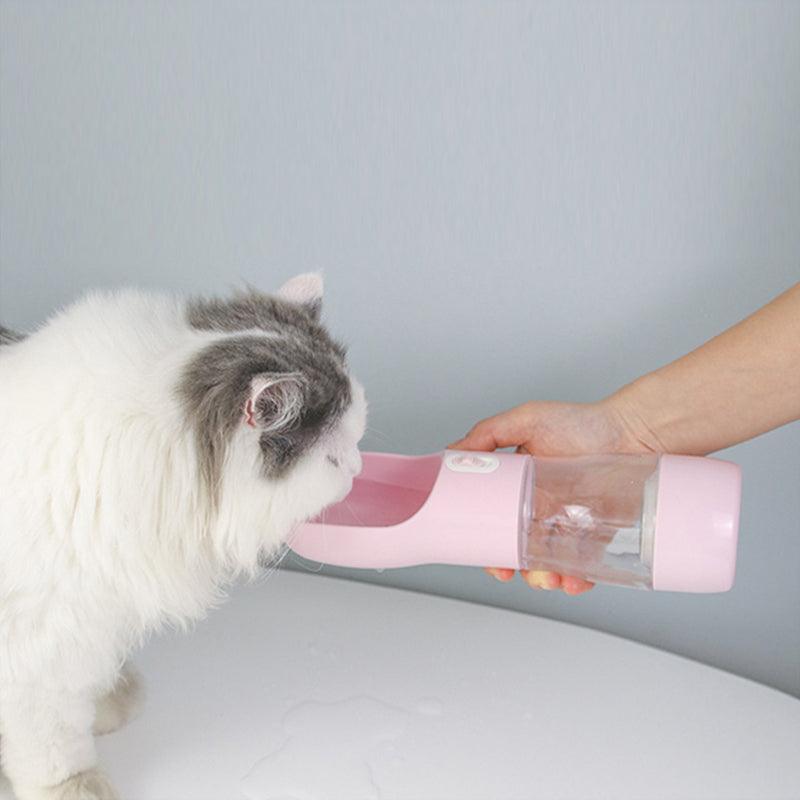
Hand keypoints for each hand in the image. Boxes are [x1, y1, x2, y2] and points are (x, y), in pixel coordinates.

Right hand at [449, 398, 655, 594]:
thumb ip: (487, 433)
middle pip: (518, 549)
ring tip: (547, 577)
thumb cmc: (585, 423)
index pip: (495, 522)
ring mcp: (567, 524)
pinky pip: (584, 567)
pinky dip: (577, 580)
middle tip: (514, 571)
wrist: (635, 432)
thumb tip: (452, 452)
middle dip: (514, 567)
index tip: (488, 557)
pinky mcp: (596, 535)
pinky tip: (573, 580)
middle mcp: (540, 508)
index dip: (488, 544)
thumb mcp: (527, 419)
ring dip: (543, 578)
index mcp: (519, 486)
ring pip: (548, 563)